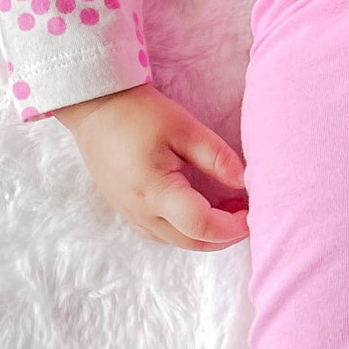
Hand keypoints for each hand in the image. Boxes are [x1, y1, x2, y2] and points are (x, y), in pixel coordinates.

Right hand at [51, 82, 250, 250]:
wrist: (94, 106)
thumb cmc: (139, 112)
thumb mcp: (184, 128)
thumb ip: (216, 157)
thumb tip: (245, 182)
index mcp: (155, 192)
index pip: (202, 225)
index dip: (233, 226)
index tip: (253, 213)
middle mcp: (140, 212)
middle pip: (191, 242)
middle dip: (224, 236)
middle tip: (246, 215)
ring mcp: (129, 214)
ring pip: (176, 241)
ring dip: (205, 234)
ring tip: (227, 210)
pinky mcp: (125, 209)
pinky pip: (160, 232)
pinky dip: (184, 229)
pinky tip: (198, 209)